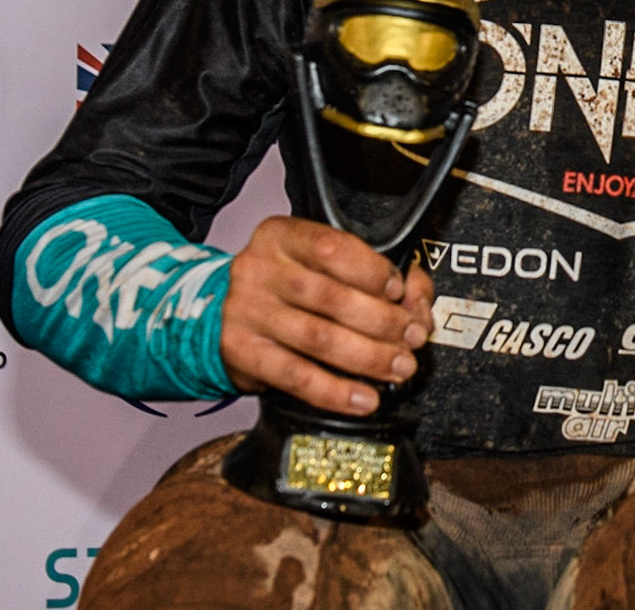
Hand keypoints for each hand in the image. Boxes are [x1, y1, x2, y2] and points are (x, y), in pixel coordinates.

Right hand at [219, 215, 434, 415]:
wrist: (219, 314)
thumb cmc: (286, 285)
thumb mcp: (321, 263)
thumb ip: (376, 273)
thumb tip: (415, 301)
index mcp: (282, 236)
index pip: (333, 247)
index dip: (373, 272)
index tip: (399, 291)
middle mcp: (260, 270)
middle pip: (332, 298)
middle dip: (383, 322)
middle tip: (411, 338)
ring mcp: (247, 312)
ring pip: (319, 339)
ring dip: (369, 358)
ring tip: (398, 367)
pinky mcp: (243, 353)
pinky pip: (297, 376)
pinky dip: (336, 391)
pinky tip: (363, 397)